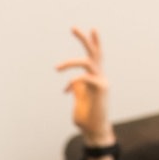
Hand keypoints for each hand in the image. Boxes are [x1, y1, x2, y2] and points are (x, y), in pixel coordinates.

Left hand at [55, 26, 115, 150]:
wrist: (95, 132)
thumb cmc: (86, 118)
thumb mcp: (80, 100)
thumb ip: (77, 89)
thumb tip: (72, 84)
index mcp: (95, 77)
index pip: (94, 55)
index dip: (84, 47)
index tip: (73, 42)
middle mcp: (100, 76)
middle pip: (95, 51)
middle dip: (84, 38)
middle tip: (72, 27)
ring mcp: (102, 82)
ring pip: (88, 61)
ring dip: (70, 62)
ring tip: (56, 68)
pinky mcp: (101, 90)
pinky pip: (84, 78)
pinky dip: (73, 82)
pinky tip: (66, 91)